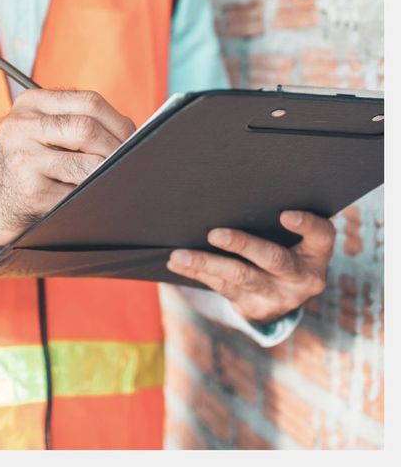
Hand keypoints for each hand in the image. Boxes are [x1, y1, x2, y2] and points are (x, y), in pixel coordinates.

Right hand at [0, 89, 135, 251]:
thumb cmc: (28, 164)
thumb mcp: (41, 131)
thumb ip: (76, 121)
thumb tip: (133, 133)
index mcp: (29, 104)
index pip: (89, 102)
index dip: (119, 121)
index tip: (133, 138)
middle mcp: (21, 127)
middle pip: (88, 129)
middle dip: (117, 148)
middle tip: (129, 161)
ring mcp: (23, 160)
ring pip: (87, 164)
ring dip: (107, 174)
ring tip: (112, 178)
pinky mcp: (31, 192)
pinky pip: (78, 193)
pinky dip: (93, 195)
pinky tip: (91, 196)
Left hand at [166, 211, 335, 322]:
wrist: (282, 297)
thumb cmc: (284, 248)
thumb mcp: (293, 238)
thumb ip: (275, 220)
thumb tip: (233, 189)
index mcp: (316, 253)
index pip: (320, 236)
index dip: (306, 225)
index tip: (285, 214)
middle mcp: (301, 277)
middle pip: (273, 259)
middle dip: (242, 245)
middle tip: (214, 234)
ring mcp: (277, 296)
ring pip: (240, 277)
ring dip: (206, 263)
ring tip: (179, 255)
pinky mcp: (253, 307)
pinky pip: (222, 288)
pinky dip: (197, 273)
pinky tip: (178, 263)